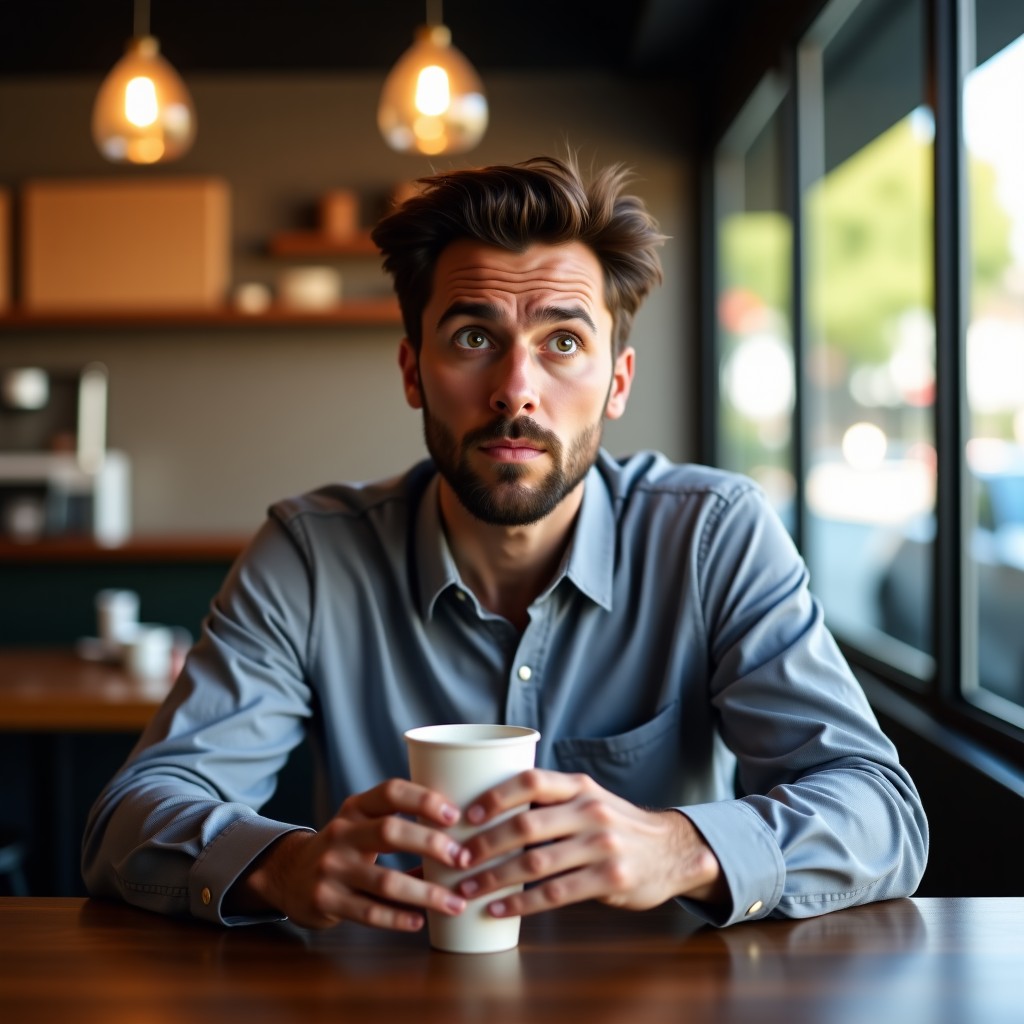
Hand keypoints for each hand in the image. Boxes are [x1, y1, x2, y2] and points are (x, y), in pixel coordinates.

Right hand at [228, 778, 469, 930]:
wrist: (288, 876)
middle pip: (391, 831)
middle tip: (464, 859)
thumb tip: (459, 839)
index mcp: (355, 808)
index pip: (391, 791)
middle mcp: (341, 833)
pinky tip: (420, 920)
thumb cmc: (344, 848)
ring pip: (385, 880)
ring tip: (455, 902)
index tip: (455, 815)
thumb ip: (402, 828)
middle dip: (432, 844)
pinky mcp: (325, 900)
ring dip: (426, 893)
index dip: (424, 799)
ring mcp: (330, 867)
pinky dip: (398, 917)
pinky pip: (368, 912)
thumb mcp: (363, 826)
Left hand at [454, 769, 726, 917]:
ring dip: (495, 878)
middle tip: (456, 859)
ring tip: (468, 889)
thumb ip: (549, 801)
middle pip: (526, 825)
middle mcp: (590, 811)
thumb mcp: (588, 799)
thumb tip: (487, 810)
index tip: (466, 814)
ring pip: (536, 863)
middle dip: (485, 845)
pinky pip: (555, 894)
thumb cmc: (616, 824)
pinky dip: (522, 903)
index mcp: (578, 786)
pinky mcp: (609, 879)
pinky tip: (500, 909)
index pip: (531, 781)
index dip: (496, 796)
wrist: (671, 850)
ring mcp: (602, 845)